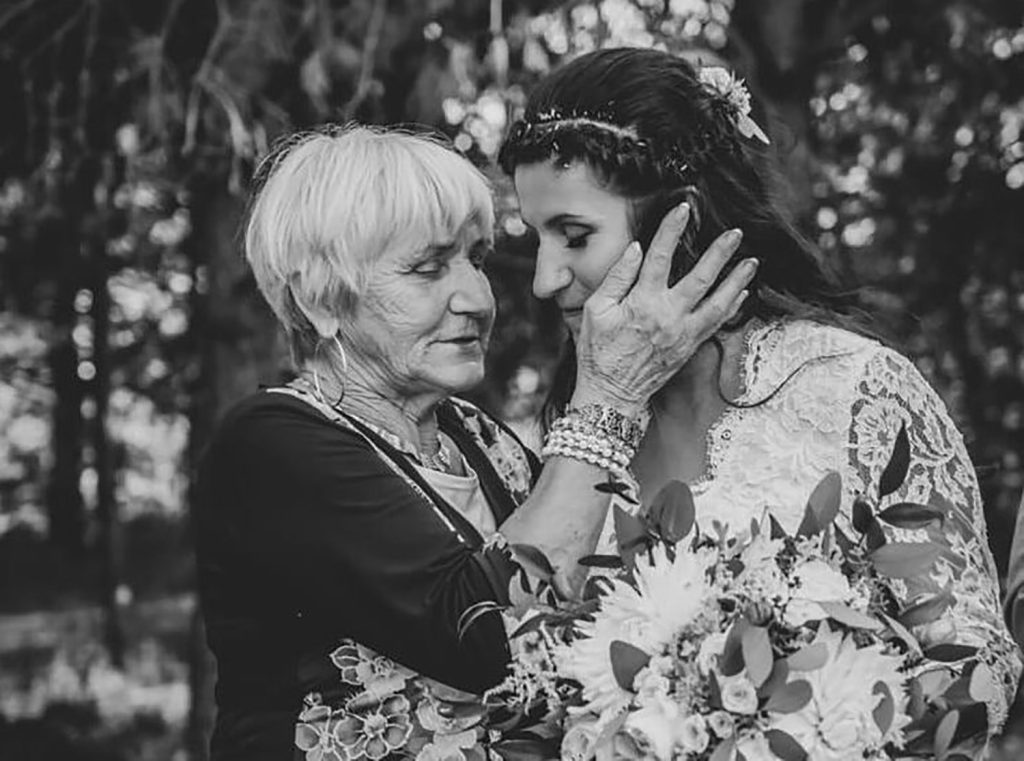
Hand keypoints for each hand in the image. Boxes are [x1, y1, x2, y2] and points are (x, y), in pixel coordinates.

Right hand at [573, 202, 756, 416]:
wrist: (612, 393)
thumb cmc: (599, 352)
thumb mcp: (597, 311)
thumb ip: (617, 278)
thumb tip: (635, 250)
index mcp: (643, 303)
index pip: (660, 257)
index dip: (672, 230)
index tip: (683, 209)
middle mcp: (669, 316)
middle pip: (701, 277)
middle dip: (720, 253)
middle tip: (735, 234)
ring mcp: (683, 333)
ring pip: (718, 302)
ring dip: (736, 280)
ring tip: (752, 261)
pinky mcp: (690, 347)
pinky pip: (717, 324)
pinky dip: (732, 307)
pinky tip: (741, 294)